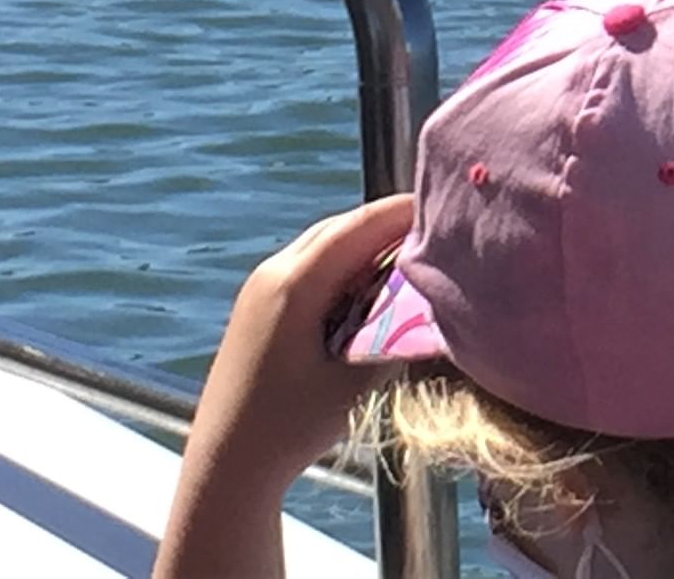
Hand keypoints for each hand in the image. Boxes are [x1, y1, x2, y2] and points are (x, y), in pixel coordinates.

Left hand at [154, 192, 415, 578]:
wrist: (225, 464)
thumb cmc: (289, 428)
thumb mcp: (356, 381)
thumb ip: (397, 335)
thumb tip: (435, 305)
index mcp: (294, 284)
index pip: (361, 225)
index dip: (406, 212)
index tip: (448, 209)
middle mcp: (273, 272)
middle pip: (342, 227)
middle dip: (389, 223)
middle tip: (438, 231)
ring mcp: (260, 286)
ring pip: (324, 244)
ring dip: (365, 243)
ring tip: (410, 256)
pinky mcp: (257, 304)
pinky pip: (309, 264)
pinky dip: (344, 263)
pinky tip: (369, 285)